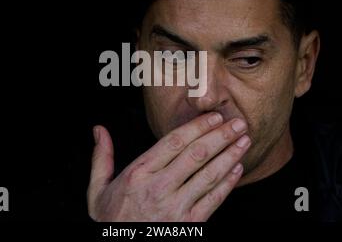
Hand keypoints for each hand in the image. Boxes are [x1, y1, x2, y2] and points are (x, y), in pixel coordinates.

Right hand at [87, 112, 250, 220]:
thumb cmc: (111, 219)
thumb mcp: (97, 189)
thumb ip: (102, 157)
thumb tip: (98, 129)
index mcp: (139, 173)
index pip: (174, 142)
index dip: (198, 127)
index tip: (214, 116)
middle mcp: (159, 187)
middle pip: (196, 155)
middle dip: (220, 136)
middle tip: (238, 123)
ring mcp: (176, 208)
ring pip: (208, 175)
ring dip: (229, 156)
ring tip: (244, 141)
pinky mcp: (189, 225)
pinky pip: (213, 200)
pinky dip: (228, 183)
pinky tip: (238, 169)